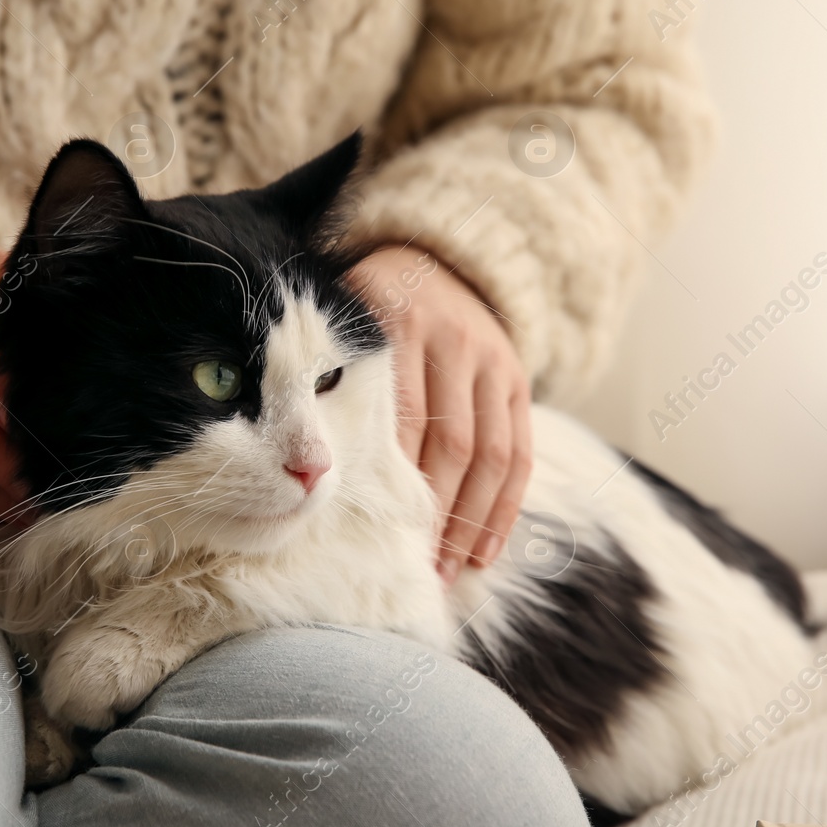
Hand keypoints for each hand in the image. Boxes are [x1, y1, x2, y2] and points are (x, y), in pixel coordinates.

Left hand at [351, 245, 532, 583]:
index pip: (404, 418)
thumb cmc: (368, 304)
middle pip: (452, 443)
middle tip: (415, 567)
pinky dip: (506, 506)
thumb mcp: (342, 318)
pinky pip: (521, 452)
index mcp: (401, 325)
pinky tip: (486, 548)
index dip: (395, 480)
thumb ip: (326, 371)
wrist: (436, 257)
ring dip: (472, 520)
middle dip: (436, 512)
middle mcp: (455, 342)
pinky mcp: (517, 381)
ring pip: (492, 454)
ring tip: (450, 569)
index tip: (377, 532)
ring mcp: (494, 362)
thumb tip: (305, 455)